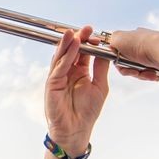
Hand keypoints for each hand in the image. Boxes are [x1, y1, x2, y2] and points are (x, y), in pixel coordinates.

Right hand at [45, 27, 110, 155]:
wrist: (76, 130)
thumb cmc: (87, 112)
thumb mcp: (100, 86)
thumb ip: (101, 68)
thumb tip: (107, 51)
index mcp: (80, 72)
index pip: (83, 52)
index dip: (88, 42)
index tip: (95, 34)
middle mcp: (68, 72)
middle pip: (71, 51)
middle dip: (78, 38)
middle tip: (86, 28)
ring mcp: (59, 77)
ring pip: (62, 56)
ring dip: (68, 44)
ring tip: (74, 32)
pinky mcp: (52, 84)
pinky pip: (58, 67)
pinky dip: (65, 56)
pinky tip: (72, 47)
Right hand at [107, 28, 158, 80]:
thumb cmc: (142, 45)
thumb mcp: (118, 38)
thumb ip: (110, 41)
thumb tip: (109, 45)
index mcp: (130, 37)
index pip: (118, 52)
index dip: (119, 62)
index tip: (122, 65)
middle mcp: (140, 43)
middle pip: (128, 63)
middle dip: (131, 70)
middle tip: (137, 71)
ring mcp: (150, 52)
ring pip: (139, 69)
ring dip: (142, 74)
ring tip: (150, 74)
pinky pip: (150, 72)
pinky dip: (151, 75)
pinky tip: (155, 75)